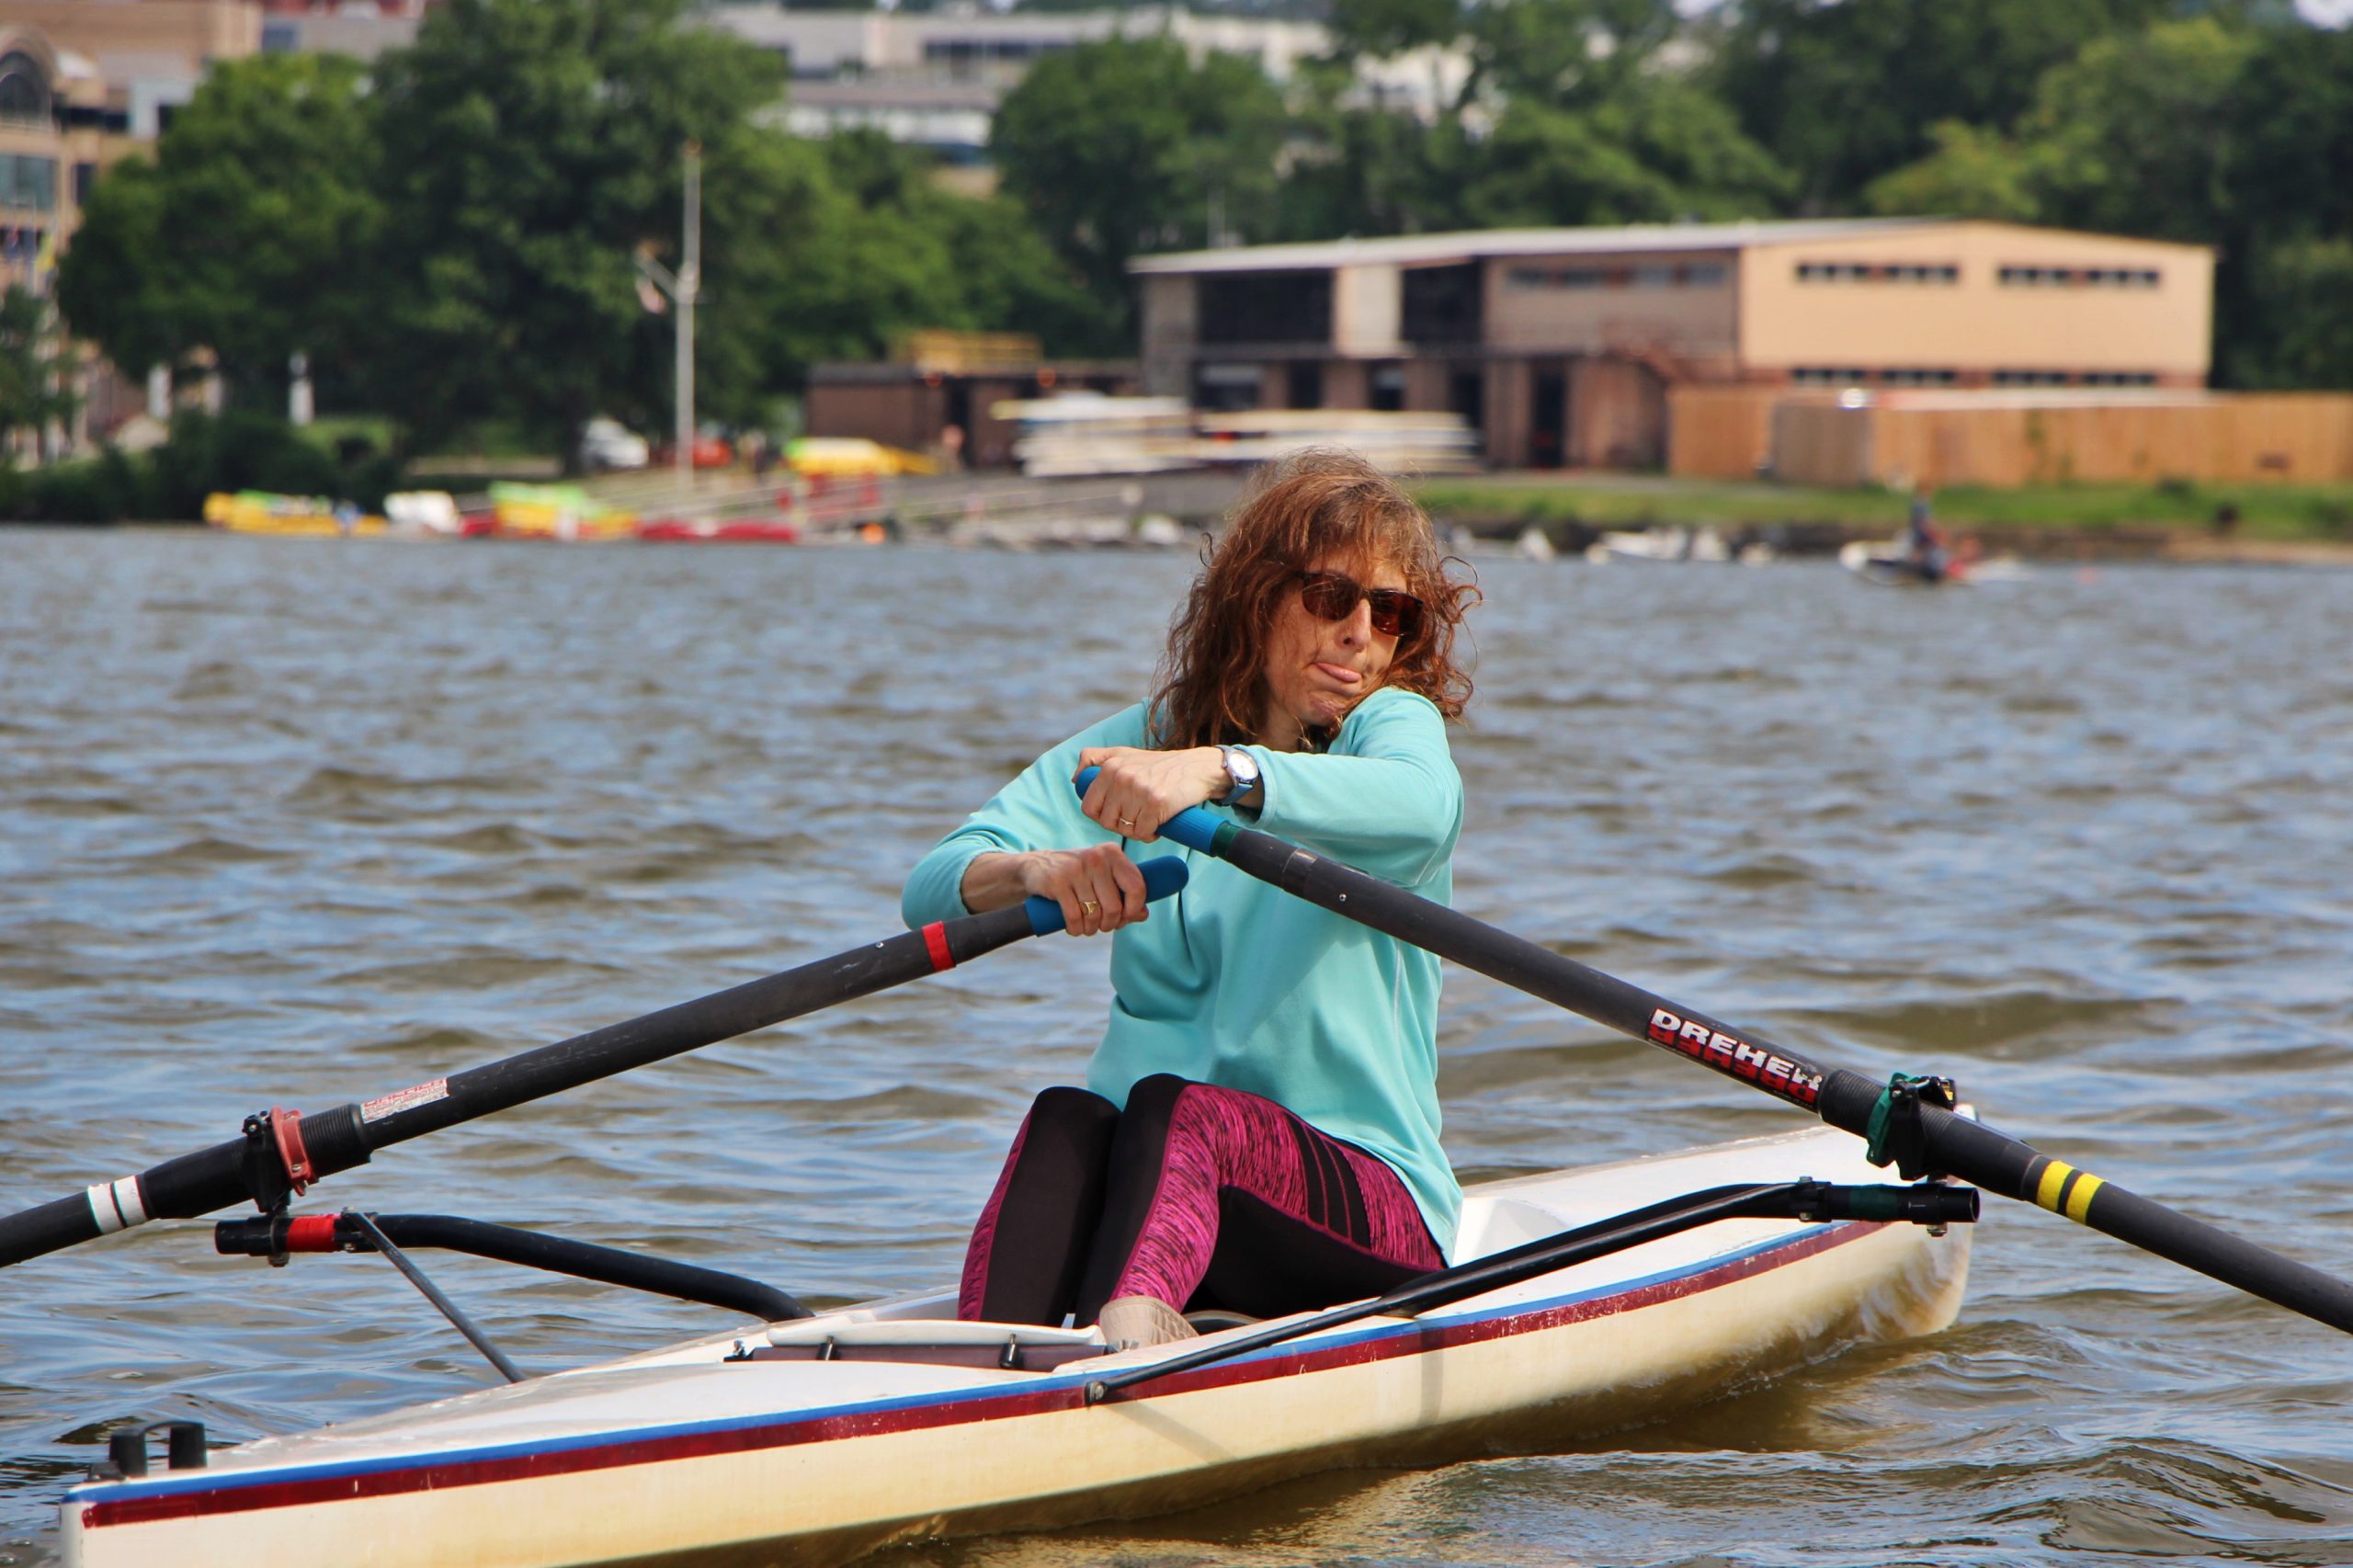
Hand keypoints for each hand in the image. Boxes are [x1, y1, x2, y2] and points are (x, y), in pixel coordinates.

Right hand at [1018, 844, 1148, 937]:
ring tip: (1086, 927)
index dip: (1133, 909)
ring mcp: (1076, 868)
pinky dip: (1075, 929)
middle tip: (1101, 926)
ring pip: (1094, 914)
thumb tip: (1143, 914)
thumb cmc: (1077, 876)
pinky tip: (1074, 928)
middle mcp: (1096, 858)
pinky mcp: (1057, 881)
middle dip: (1109, 924)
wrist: (1036, 867)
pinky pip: (1074, 917)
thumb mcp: (1103, 878)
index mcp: (1112, 853)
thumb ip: (1125, 894)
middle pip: (1114, 907)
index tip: (1124, 918)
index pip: (1137, 886)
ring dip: (1091, 929)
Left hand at [1075, 746, 1227, 842]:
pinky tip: (1158, 825)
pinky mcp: (1156, 803)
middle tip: (1136, 819)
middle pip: (1106, 821)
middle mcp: (1121, 777)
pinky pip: (1143, 833)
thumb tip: (1075, 780)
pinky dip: (1150, 835)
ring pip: (1125, 829)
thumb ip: (1095, 759)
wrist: (1197, 768)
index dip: (1101, 816)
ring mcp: (1138, 790)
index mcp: (1110, 767)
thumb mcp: (1124, 754)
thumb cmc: (1160, 766)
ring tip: (1149, 819)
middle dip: (1120, 826)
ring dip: (1137, 831)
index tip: (1117, 815)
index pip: (1089, 806)